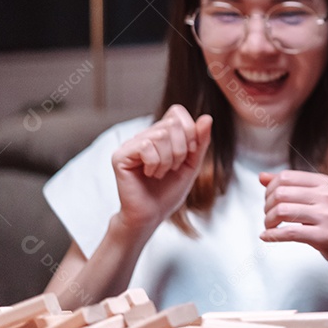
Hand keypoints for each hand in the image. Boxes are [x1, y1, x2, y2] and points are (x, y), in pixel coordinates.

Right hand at [110, 105, 212, 236]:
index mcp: (160, 134)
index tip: (188, 154)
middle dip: (181, 150)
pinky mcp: (120, 156)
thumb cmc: (169, 191)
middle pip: (172, 123)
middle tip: (172, 168)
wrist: (152, 215)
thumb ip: (200, 141)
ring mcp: (130, 144)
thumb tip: (207, 117)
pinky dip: (155, 163)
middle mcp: (144, 135)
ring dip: (168, 160)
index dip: (189, 131)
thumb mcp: (192, 164)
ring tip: (160, 173)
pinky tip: (149, 174)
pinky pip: (146, 146)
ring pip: (160, 134)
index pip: (177, 112)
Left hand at [260, 170, 327, 276]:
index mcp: (326, 183)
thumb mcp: (318, 199)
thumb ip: (292, 187)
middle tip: (268, 216)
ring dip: (268, 221)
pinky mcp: (325, 236)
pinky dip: (272, 235)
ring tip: (269, 227)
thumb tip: (262, 177)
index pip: (287, 176)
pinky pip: (289, 233)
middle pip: (282, 192)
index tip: (269, 201)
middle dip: (267, 206)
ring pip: (282, 211)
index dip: (270, 189)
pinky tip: (267, 237)